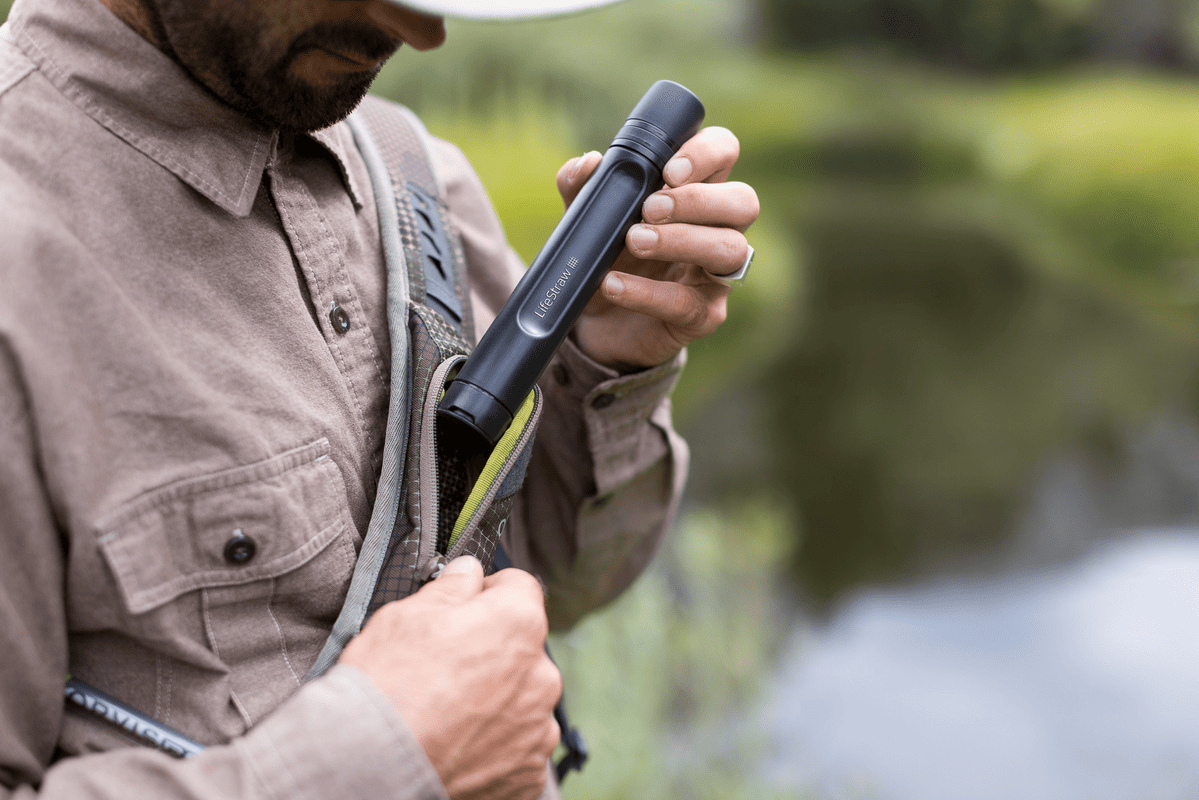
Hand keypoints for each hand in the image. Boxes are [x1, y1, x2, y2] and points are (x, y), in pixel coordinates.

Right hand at [340, 557, 561, 799]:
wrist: (369, 767)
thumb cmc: (386, 686)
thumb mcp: (407, 614)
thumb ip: (451, 587)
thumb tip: (468, 573)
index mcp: (518, 622)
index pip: (519, 588)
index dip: (488, 594)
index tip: (465, 609)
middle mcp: (540, 674)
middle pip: (521, 648)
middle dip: (492, 652)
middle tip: (445, 669)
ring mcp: (537, 727)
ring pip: (522, 698)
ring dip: (496, 700)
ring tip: (447, 713)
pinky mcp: (528, 772)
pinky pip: (517, 745)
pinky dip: (494, 745)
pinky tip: (457, 744)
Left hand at [559, 126, 759, 369]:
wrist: (595, 323)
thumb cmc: (607, 258)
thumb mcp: (589, 219)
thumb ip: (584, 188)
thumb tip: (587, 163)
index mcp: (697, 191)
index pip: (724, 153)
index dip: (706, 153)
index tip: (668, 170)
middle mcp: (718, 229)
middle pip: (744, 201)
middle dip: (697, 200)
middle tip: (650, 209)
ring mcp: (716, 275)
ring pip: (730, 248)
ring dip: (680, 240)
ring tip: (634, 241)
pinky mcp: (703, 315)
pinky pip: (687, 302)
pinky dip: (646, 292)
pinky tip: (613, 285)